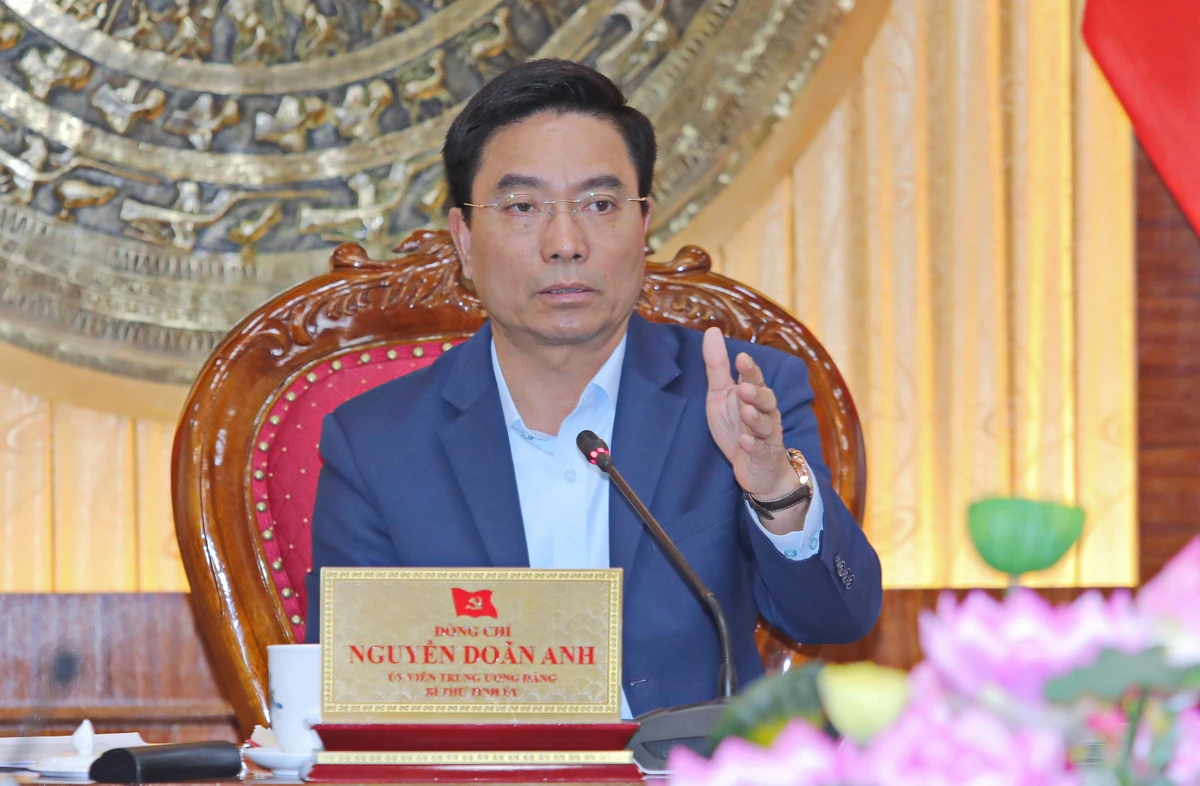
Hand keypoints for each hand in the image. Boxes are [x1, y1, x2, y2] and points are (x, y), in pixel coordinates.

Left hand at [701, 327, 798, 501]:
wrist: (757, 469)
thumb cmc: (738, 427)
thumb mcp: (721, 396)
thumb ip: (717, 367)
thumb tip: (712, 331)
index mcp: (755, 396)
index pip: (755, 379)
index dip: (750, 370)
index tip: (742, 357)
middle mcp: (766, 413)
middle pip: (766, 400)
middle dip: (757, 392)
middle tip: (745, 387)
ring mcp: (767, 436)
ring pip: (766, 425)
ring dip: (756, 418)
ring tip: (746, 411)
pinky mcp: (764, 457)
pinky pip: (761, 451)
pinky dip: (754, 446)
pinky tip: (745, 442)